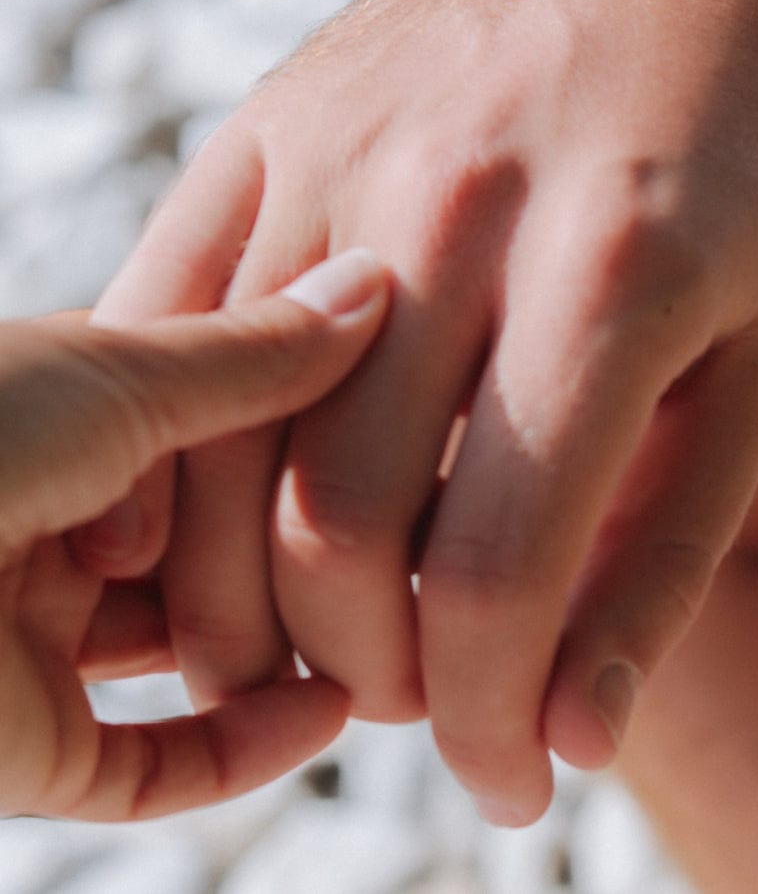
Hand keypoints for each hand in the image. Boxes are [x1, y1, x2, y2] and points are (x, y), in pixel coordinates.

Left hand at [0, 250, 387, 819]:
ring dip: (295, 643)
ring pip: (198, 649)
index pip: (226, 412)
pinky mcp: (29, 748)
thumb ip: (256, 353)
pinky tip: (335, 705)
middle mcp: (60, 517)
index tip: (417, 413)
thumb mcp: (123, 367)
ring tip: (406, 627)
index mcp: (70, 406)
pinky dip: (249, 742)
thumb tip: (376, 282)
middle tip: (433, 531)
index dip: (320, 414)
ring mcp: (43, 634)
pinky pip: (158, 759)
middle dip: (319, 537)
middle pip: (223, 536)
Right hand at [75, 0, 757, 824]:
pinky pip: (165, 321)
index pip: (496, 571)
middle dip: (369, 677)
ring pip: (217, 445)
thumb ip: (667, 554)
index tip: (504, 782)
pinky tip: (232, 518)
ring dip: (248, 599)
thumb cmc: (739, 156)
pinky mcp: (268, 122)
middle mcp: (457, 209)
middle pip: (333, 531)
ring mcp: (341, 154)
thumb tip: (567, 739)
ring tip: (324, 636)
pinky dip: (173, 457)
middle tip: (421, 696)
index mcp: (612, 274)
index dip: (488, 724)